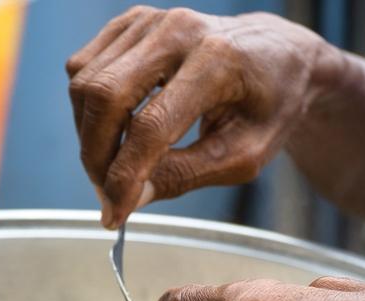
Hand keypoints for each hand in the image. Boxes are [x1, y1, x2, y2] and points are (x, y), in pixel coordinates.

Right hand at [67, 7, 337, 227]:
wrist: (279, 56)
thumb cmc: (270, 107)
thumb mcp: (244, 155)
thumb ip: (186, 176)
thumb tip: (131, 197)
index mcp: (218, 61)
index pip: (151, 126)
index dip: (124, 177)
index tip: (113, 215)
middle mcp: (178, 30)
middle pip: (105, 97)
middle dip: (96, 156)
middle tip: (107, 193)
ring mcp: (151, 20)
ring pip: (86, 84)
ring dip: (89, 135)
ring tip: (115, 164)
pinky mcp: (132, 23)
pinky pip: (85, 69)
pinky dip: (89, 109)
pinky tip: (115, 129)